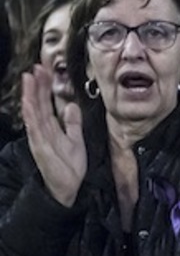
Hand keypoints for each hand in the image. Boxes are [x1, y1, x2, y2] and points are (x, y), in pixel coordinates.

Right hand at [20, 65, 85, 206]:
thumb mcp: (75, 139)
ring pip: (33, 113)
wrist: (69, 187)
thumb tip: (71, 106)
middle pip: (38, 104)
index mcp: (51, 128)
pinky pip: (35, 129)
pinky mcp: (41, 148)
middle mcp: (42, 131)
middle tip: (35, 68)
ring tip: (29, 79)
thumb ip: (72, 123)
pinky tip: (29, 103)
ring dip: (31, 96)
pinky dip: (31, 115)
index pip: (46, 103)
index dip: (44, 87)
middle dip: (36, 86)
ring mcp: (40, 139)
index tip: (44, 70)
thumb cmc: (70, 165)